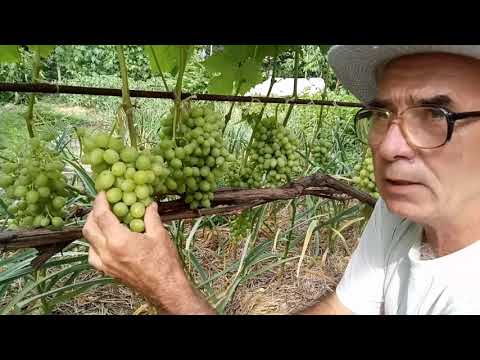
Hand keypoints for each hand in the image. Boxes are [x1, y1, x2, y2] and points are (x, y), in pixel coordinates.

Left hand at [82, 192, 214, 313]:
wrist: (165, 288)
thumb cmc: (164, 263)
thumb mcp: (159, 234)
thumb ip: (150, 216)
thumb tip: (149, 204)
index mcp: (119, 240)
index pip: (101, 215)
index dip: (100, 201)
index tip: (103, 193)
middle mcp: (107, 252)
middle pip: (89, 227)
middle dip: (93, 213)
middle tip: (103, 205)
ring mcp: (105, 264)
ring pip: (88, 241)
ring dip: (92, 228)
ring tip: (103, 220)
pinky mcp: (107, 272)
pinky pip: (92, 255)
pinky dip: (95, 244)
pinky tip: (105, 240)